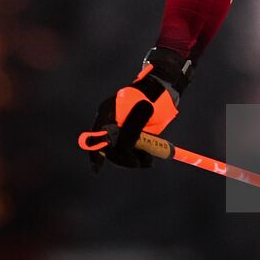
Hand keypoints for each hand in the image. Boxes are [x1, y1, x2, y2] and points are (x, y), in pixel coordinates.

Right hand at [87, 47, 191, 171]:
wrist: (165, 91)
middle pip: (109, 148)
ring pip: (120, 153)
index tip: (97, 168)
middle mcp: (111, 122)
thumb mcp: (143, 111)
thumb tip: (122, 150)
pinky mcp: (130, 137)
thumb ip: (132, 130)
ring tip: (148, 159)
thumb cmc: (153, 96)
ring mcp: (120, 130)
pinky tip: (148, 157)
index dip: (94, 152)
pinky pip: (130, 153)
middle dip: (123, 158)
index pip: (97, 134)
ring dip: (133, 160)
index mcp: (108, 112)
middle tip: (139, 162)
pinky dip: (139, 158)